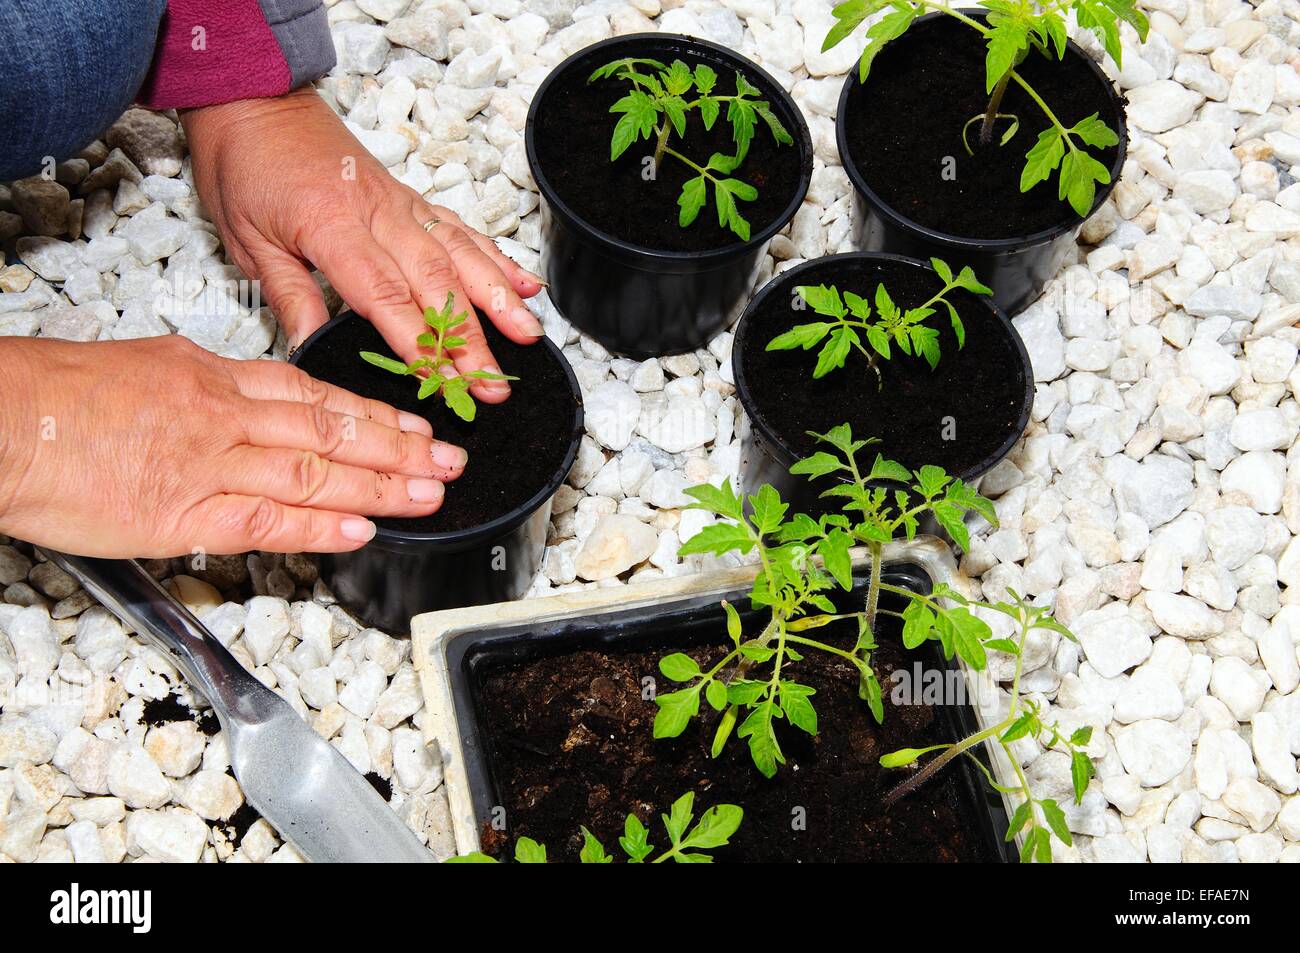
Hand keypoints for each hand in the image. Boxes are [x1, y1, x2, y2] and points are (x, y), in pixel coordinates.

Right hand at [0, 335, 466, 557]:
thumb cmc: (56, 394)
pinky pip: (268, 518)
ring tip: (431, 492)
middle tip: (449, 458)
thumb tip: (238, 399)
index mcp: (213, 376)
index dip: (370, 411)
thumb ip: (201, 386)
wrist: (1, 419)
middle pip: (331, 430)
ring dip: (382, 484)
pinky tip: (361, 528)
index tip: (410, 422)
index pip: (313, 393)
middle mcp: (224, 415)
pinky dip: (320, 523)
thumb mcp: (146, 365)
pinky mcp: (184, 512)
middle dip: (399, 447)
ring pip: (316, 471)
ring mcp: (210, 463)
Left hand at [182, 88, 544, 403]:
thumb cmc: (244, 166)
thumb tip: (311, 352)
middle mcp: (378, 213)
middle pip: (436, 282)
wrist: (253, 98)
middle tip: (493, 382)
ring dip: (500, 299)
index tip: (443, 380)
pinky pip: (462, 229)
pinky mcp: (411, 197)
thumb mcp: (247, 241)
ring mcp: (401, 204)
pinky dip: (497, 258)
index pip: (384, 295)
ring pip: (462, 254)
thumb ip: (289, 297)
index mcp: (332, 225)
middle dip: (471, 338)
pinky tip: (525, 284)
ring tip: (530, 336)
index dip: (419, 342)